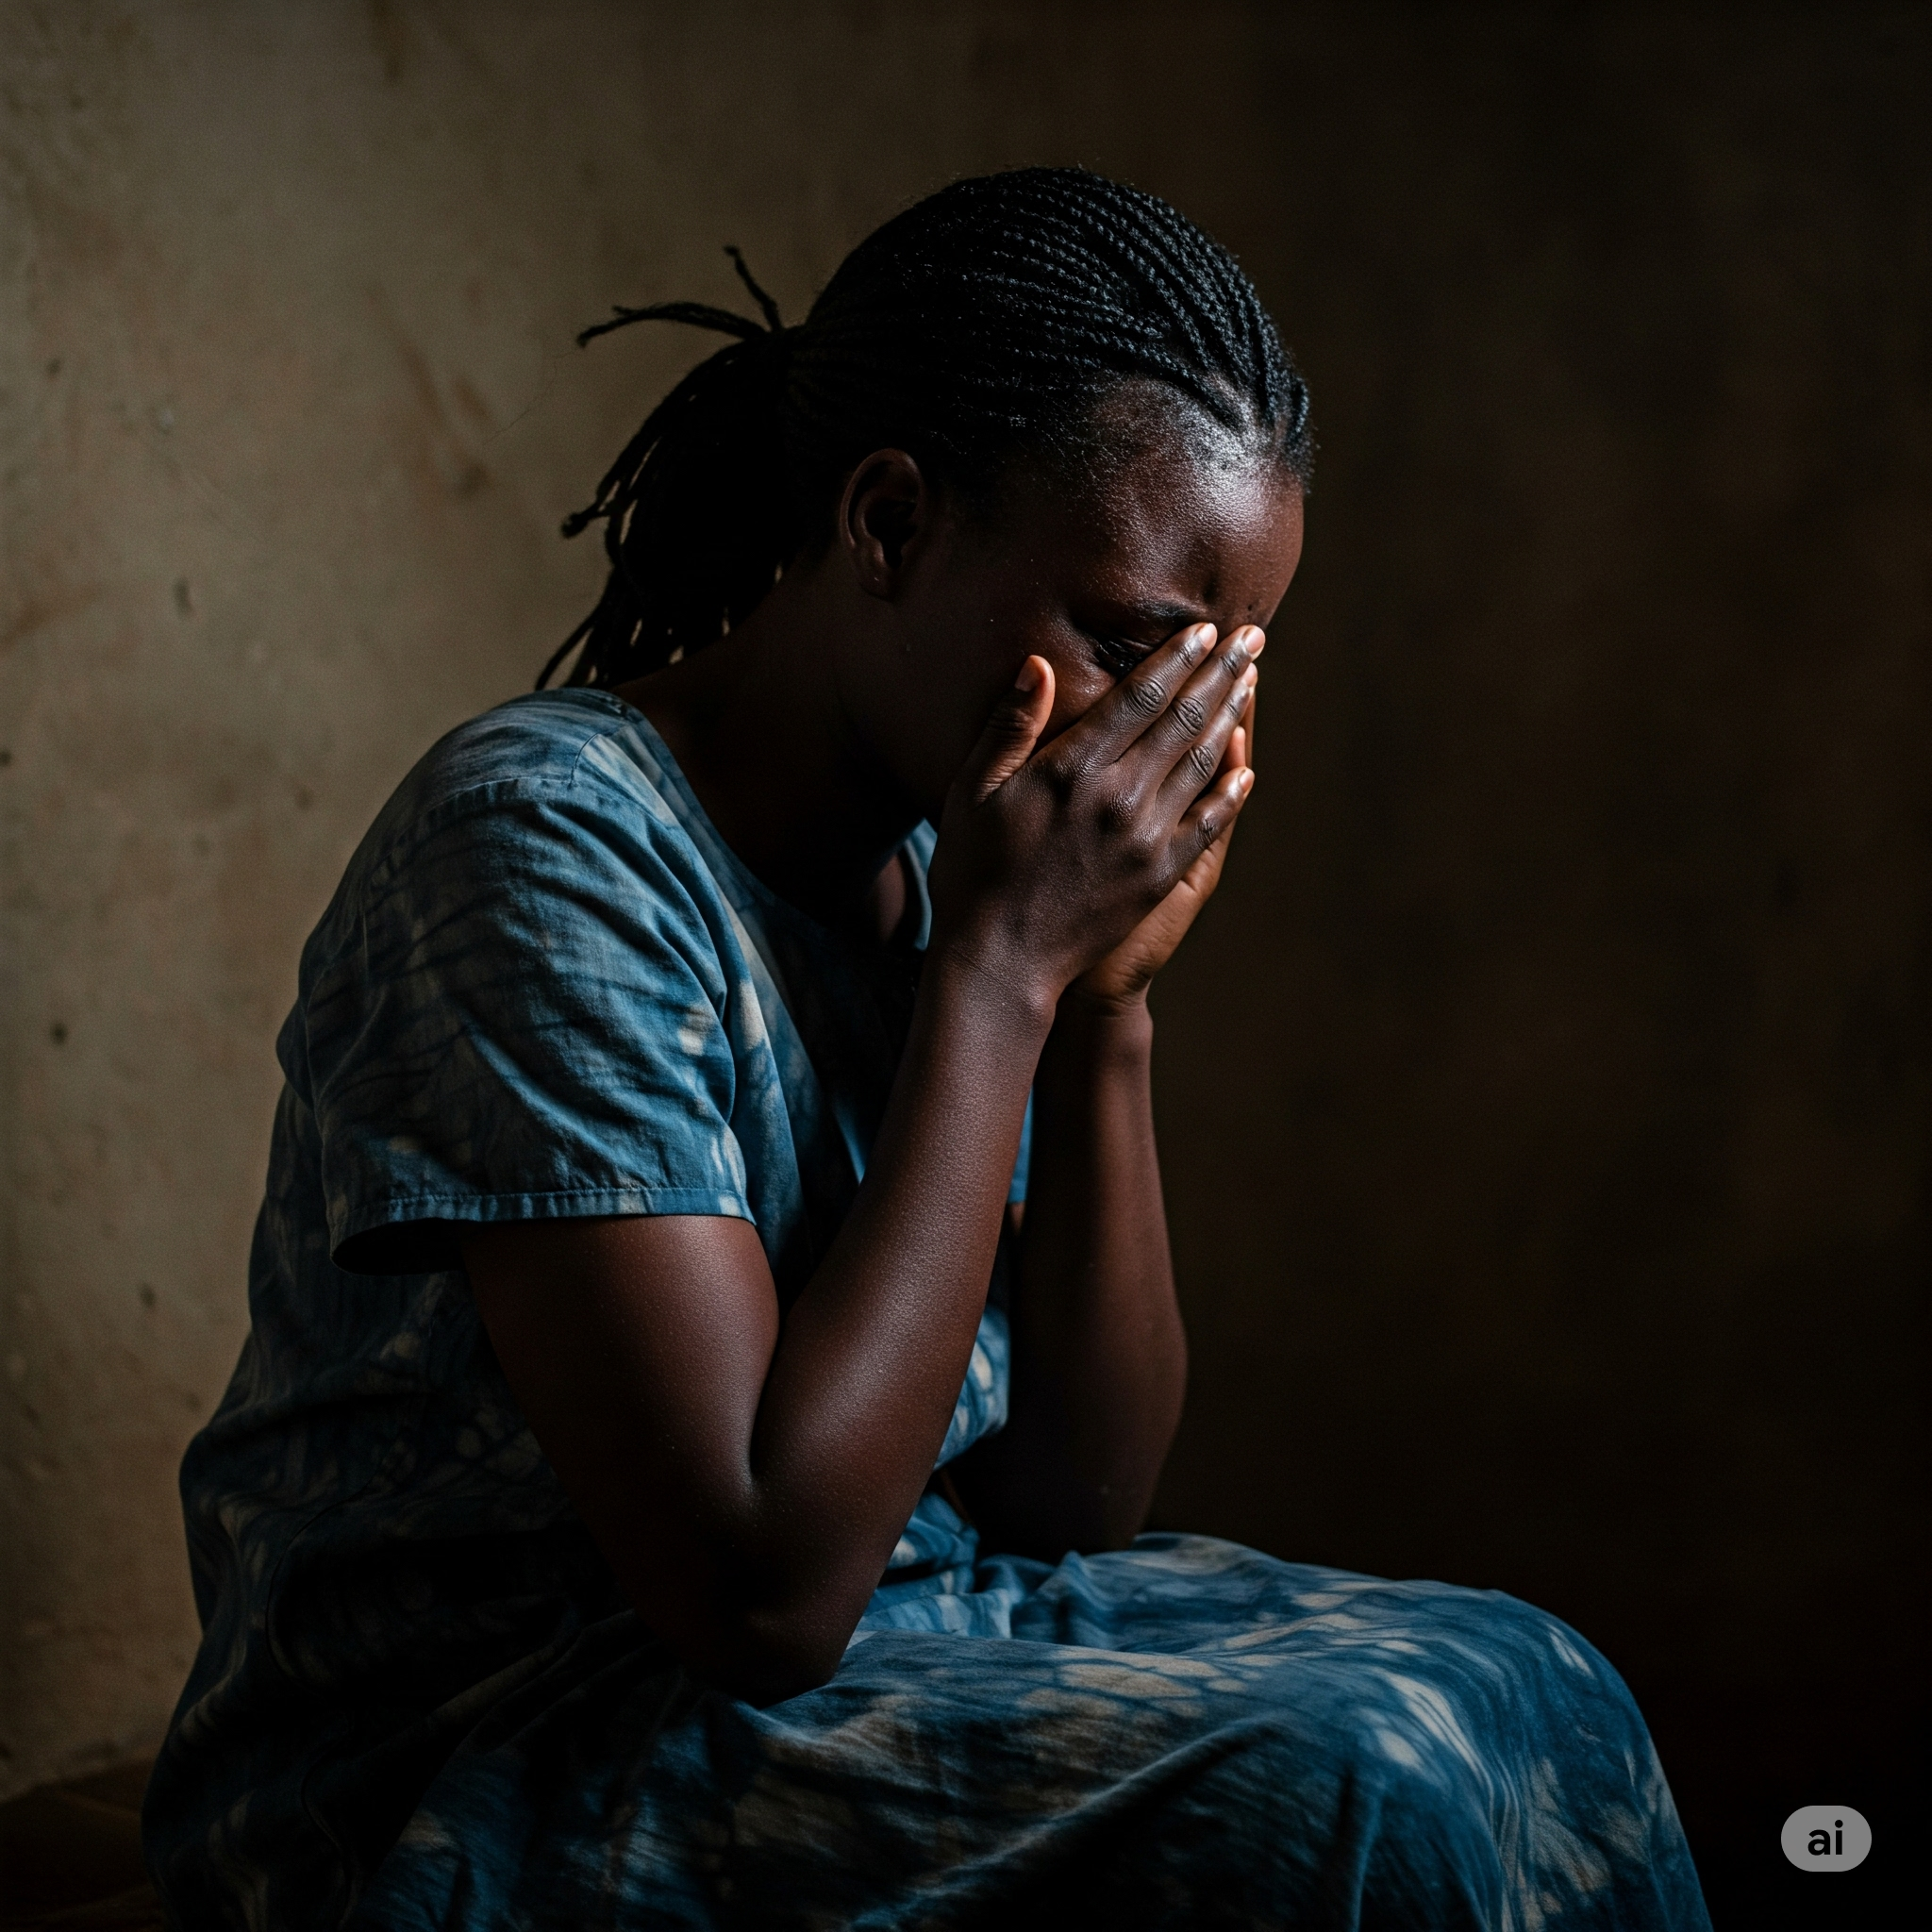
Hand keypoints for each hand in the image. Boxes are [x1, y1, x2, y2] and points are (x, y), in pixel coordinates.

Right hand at [926, 621, 1259, 1013]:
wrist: (1001, 961)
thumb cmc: (973, 872)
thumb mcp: (973, 791)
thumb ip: (1009, 726)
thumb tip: (1039, 663)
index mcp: (1071, 769)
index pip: (1139, 697)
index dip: (1176, 658)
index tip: (1204, 628)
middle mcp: (1118, 797)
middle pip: (1183, 719)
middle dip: (1220, 672)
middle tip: (1251, 637)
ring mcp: (1145, 838)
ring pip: (1202, 762)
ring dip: (1231, 716)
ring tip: (1250, 681)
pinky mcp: (1159, 875)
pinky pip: (1208, 822)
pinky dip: (1231, 789)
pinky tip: (1245, 765)